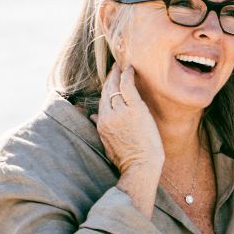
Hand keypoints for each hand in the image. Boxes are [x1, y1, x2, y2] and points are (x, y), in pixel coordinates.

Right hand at [93, 62, 163, 176]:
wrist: (140, 167)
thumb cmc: (128, 159)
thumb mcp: (108, 143)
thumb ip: (100, 127)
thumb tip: (92, 116)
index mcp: (102, 123)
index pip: (102, 100)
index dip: (106, 89)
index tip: (110, 80)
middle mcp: (108, 115)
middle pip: (106, 91)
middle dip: (110, 78)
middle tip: (115, 67)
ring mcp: (121, 112)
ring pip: (116, 87)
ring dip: (118, 74)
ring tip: (122, 66)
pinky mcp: (135, 110)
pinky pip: (128, 87)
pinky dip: (127, 75)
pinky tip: (130, 67)